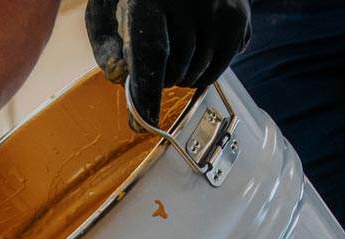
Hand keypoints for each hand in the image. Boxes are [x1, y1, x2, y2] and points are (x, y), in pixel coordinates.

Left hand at [86, 0, 250, 127]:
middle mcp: (186, 0)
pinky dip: (207, 72)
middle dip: (164, 80)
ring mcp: (215, 8)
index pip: (150, 54)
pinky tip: (197, 57)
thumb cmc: (142, 0)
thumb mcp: (111, 13)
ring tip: (178, 56)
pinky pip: (220, 66)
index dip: (148, 92)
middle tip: (159, 68)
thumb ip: (108, 49)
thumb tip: (124, 88)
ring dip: (186, 77)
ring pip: (200, 71)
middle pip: (176, 68)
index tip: (145, 121)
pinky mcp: (236, 16)